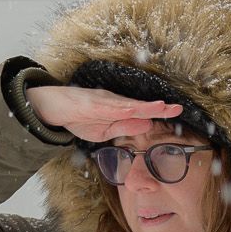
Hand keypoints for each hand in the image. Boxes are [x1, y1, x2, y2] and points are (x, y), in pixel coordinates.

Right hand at [26, 82, 183, 143]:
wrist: (52, 108)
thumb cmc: (78, 117)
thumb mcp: (105, 131)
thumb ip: (125, 127)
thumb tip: (147, 124)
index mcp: (118, 109)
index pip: (143, 111)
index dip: (160, 112)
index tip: (177, 113)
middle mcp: (114, 102)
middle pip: (140, 105)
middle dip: (159, 107)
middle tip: (178, 109)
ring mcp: (102, 101)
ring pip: (127, 104)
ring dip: (144, 106)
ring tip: (161, 107)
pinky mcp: (90, 103)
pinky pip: (108, 106)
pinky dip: (121, 108)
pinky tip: (133, 110)